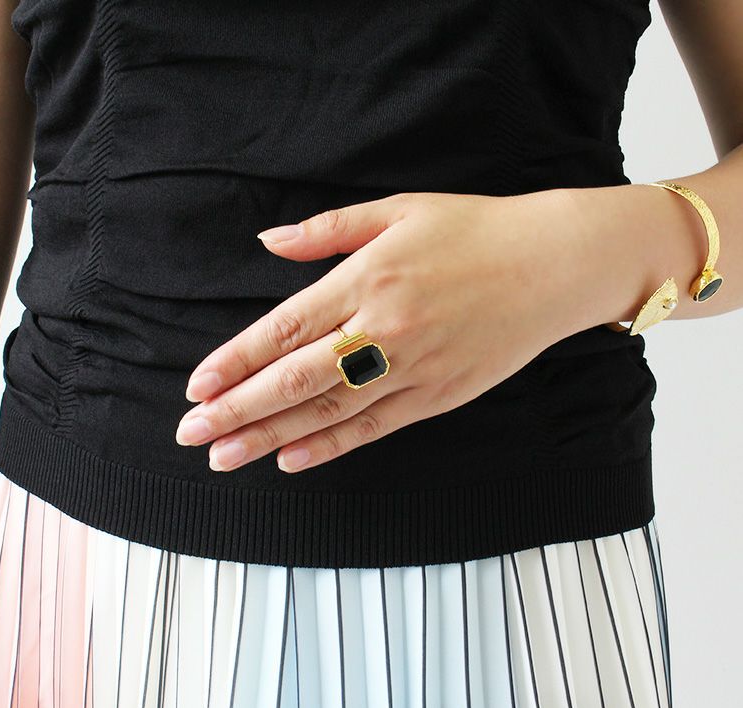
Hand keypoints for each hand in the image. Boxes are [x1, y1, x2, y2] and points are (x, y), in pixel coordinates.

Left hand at [175, 189, 601, 472]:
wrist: (552, 265)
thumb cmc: (475, 231)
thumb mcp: (398, 209)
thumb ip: (326, 230)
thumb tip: (268, 241)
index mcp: (367, 279)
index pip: (284, 329)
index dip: (236, 362)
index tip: (198, 387)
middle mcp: (384, 330)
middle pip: (295, 380)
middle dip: (237, 411)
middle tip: (191, 435)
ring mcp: (413, 370)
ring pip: (328, 413)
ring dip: (270, 438)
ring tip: (225, 457)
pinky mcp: (438, 397)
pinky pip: (375, 428)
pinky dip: (331, 448)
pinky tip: (292, 461)